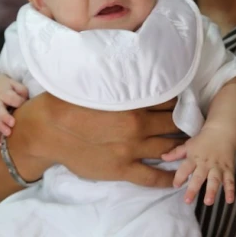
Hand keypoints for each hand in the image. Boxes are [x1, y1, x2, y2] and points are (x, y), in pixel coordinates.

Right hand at [0, 75, 28, 146]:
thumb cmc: (6, 88)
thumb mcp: (14, 84)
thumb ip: (21, 90)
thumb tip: (26, 100)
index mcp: (3, 94)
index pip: (10, 97)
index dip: (18, 100)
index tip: (24, 102)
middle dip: (4, 117)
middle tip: (12, 123)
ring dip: (0, 127)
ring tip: (8, 133)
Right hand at [17, 93, 184, 187]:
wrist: (47, 131)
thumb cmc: (67, 102)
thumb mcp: (95, 82)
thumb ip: (119, 78)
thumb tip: (132, 59)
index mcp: (132, 100)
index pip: (169, 98)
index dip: (177, 99)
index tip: (181, 101)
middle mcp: (137, 125)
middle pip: (173, 122)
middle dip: (182, 121)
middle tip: (188, 122)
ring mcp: (131, 149)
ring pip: (169, 147)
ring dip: (180, 146)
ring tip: (188, 145)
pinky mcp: (122, 169)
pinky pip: (153, 176)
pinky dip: (168, 177)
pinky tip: (178, 177)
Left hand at [162, 125, 235, 204]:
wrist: (223, 131)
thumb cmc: (203, 140)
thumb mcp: (188, 145)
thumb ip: (176, 153)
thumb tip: (162, 157)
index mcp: (194, 158)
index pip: (184, 168)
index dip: (179, 177)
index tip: (176, 185)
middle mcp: (205, 164)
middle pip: (198, 177)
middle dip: (193, 189)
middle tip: (188, 201)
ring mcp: (218, 167)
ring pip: (215, 180)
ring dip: (212, 191)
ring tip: (208, 202)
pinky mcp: (229, 169)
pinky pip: (230, 180)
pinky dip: (231, 190)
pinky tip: (230, 200)